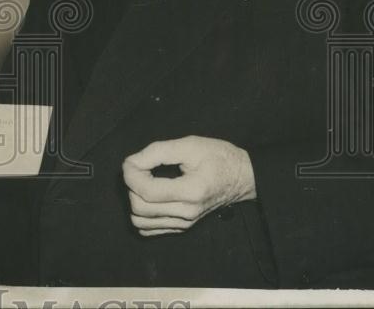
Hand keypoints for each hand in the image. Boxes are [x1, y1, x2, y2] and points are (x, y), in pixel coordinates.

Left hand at [122, 135, 256, 236]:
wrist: (242, 177)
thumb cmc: (218, 157)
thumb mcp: (189, 145)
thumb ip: (157, 152)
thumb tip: (131, 163)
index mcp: (191, 192)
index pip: (147, 191)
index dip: (130, 174)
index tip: (131, 160)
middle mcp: (187, 213)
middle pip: (140, 208)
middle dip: (131, 185)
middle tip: (140, 168)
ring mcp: (185, 223)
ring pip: (141, 222)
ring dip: (134, 200)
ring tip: (145, 182)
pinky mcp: (182, 227)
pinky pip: (149, 230)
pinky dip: (141, 214)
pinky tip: (149, 196)